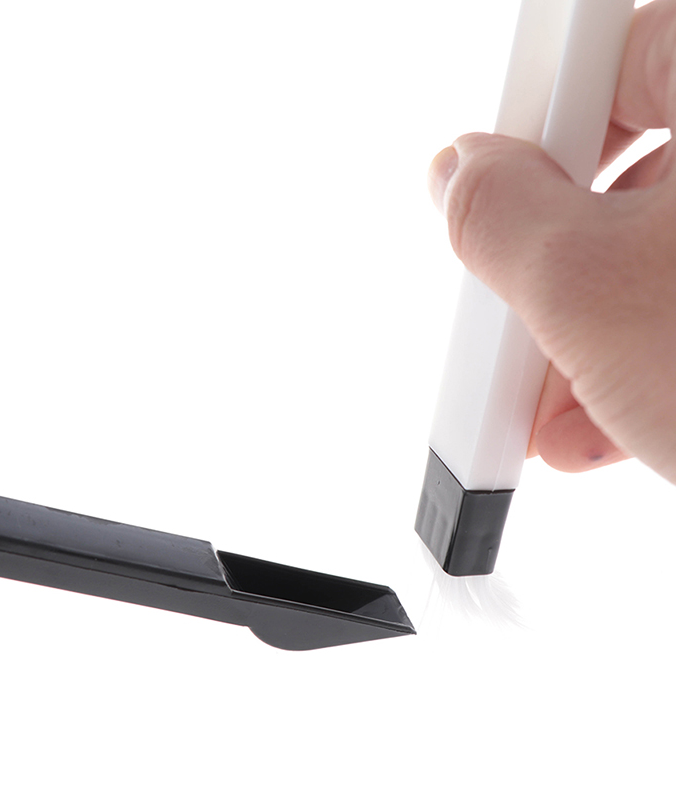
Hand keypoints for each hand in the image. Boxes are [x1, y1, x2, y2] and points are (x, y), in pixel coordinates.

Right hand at [428, 0, 675, 483]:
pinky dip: (640, 357)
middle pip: (634, 170)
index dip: (534, 136)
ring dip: (584, 331)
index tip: (495, 197)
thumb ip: (496, 212)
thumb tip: (458, 174)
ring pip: (663, 255)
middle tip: (524, 314)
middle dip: (554, 264)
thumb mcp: (585, 286)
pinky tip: (601, 418)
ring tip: (553, 401)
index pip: (611, 57)